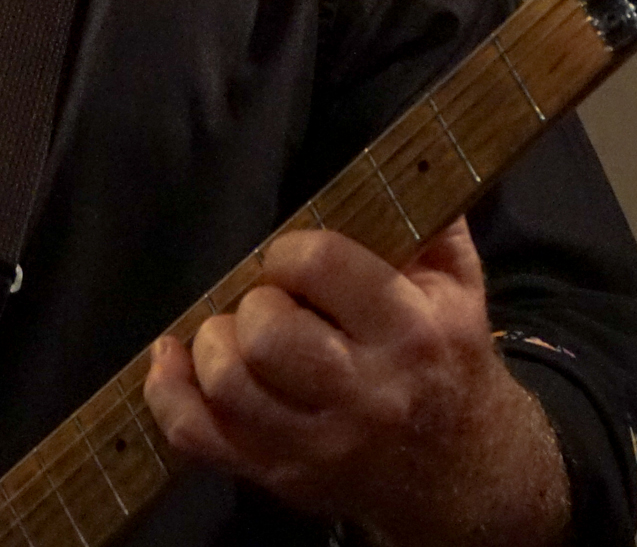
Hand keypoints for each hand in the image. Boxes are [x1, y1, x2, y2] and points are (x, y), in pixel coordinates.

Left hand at [141, 219, 568, 546]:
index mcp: (412, 331)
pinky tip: (173, 362)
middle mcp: (367, 393)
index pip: (321, 267)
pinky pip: (199, 438)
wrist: (467, 475)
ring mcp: (320, 445)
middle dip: (253, 305)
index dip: (291, 251)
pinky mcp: (282, 478)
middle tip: (268, 304)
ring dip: (212, 346)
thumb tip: (403, 159)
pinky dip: (169, 396)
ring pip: (229, 386)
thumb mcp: (459, 287)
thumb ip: (430, 221)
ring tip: (232, 334)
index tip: (294, 259)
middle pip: (268, 334)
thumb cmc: (449, 360)